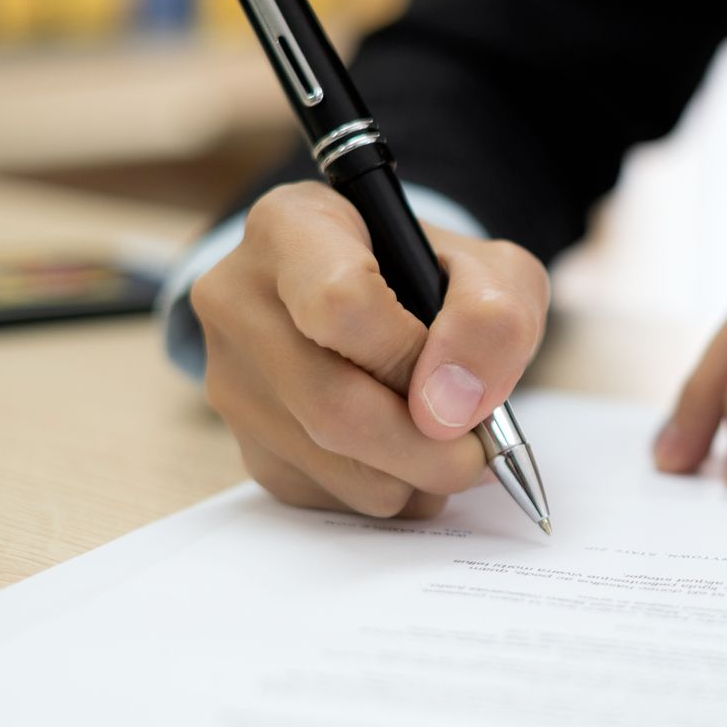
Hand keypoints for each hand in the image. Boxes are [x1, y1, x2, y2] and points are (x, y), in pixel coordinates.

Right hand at [192, 182, 549, 517]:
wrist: (382, 303)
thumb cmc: (433, 280)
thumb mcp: (490, 271)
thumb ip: (493, 319)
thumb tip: (452, 408)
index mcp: (291, 228)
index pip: (339, 302)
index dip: (411, 357)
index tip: (454, 380)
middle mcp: (238, 300)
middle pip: (333, 406)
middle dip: (428, 446)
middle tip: (477, 448)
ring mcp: (233, 380)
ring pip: (336, 466)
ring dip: (416, 475)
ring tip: (444, 438)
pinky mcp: (248, 447)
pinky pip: (331, 498)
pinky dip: (391, 491)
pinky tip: (405, 450)